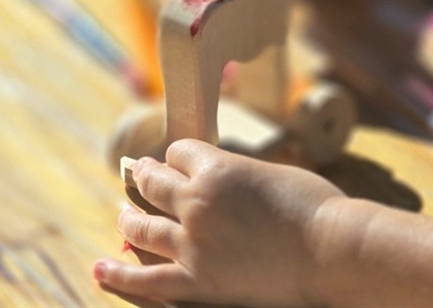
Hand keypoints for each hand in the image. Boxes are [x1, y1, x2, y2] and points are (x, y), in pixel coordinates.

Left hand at [96, 139, 344, 306]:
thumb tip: (220, 175)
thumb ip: (238, 173)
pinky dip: (118, 274)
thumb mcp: (273, 173)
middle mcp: (195, 201)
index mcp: (215, 167)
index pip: (178, 152)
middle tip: (137, 176)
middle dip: (144, 177)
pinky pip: (144, 278)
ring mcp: (192, 243)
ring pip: (142, 226)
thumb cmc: (316, 208)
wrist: (333, 250)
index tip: (177, 161)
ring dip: (129, 219)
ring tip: (123, 218)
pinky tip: (100, 269)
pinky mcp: (195, 280)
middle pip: (154, 183)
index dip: (178, 156)